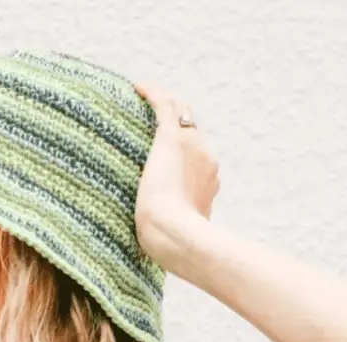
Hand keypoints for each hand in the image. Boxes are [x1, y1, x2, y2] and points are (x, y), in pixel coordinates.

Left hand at [133, 83, 220, 269]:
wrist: (175, 234)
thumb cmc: (172, 242)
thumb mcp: (178, 234)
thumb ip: (175, 231)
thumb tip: (160, 248)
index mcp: (209, 179)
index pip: (198, 153)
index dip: (184, 146)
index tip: (167, 150)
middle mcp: (206, 157)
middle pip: (192, 129)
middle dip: (175, 121)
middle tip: (153, 116)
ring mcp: (191, 145)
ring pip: (181, 112)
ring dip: (165, 104)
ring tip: (145, 97)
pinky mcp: (171, 138)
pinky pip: (164, 105)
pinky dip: (152, 94)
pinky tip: (138, 88)